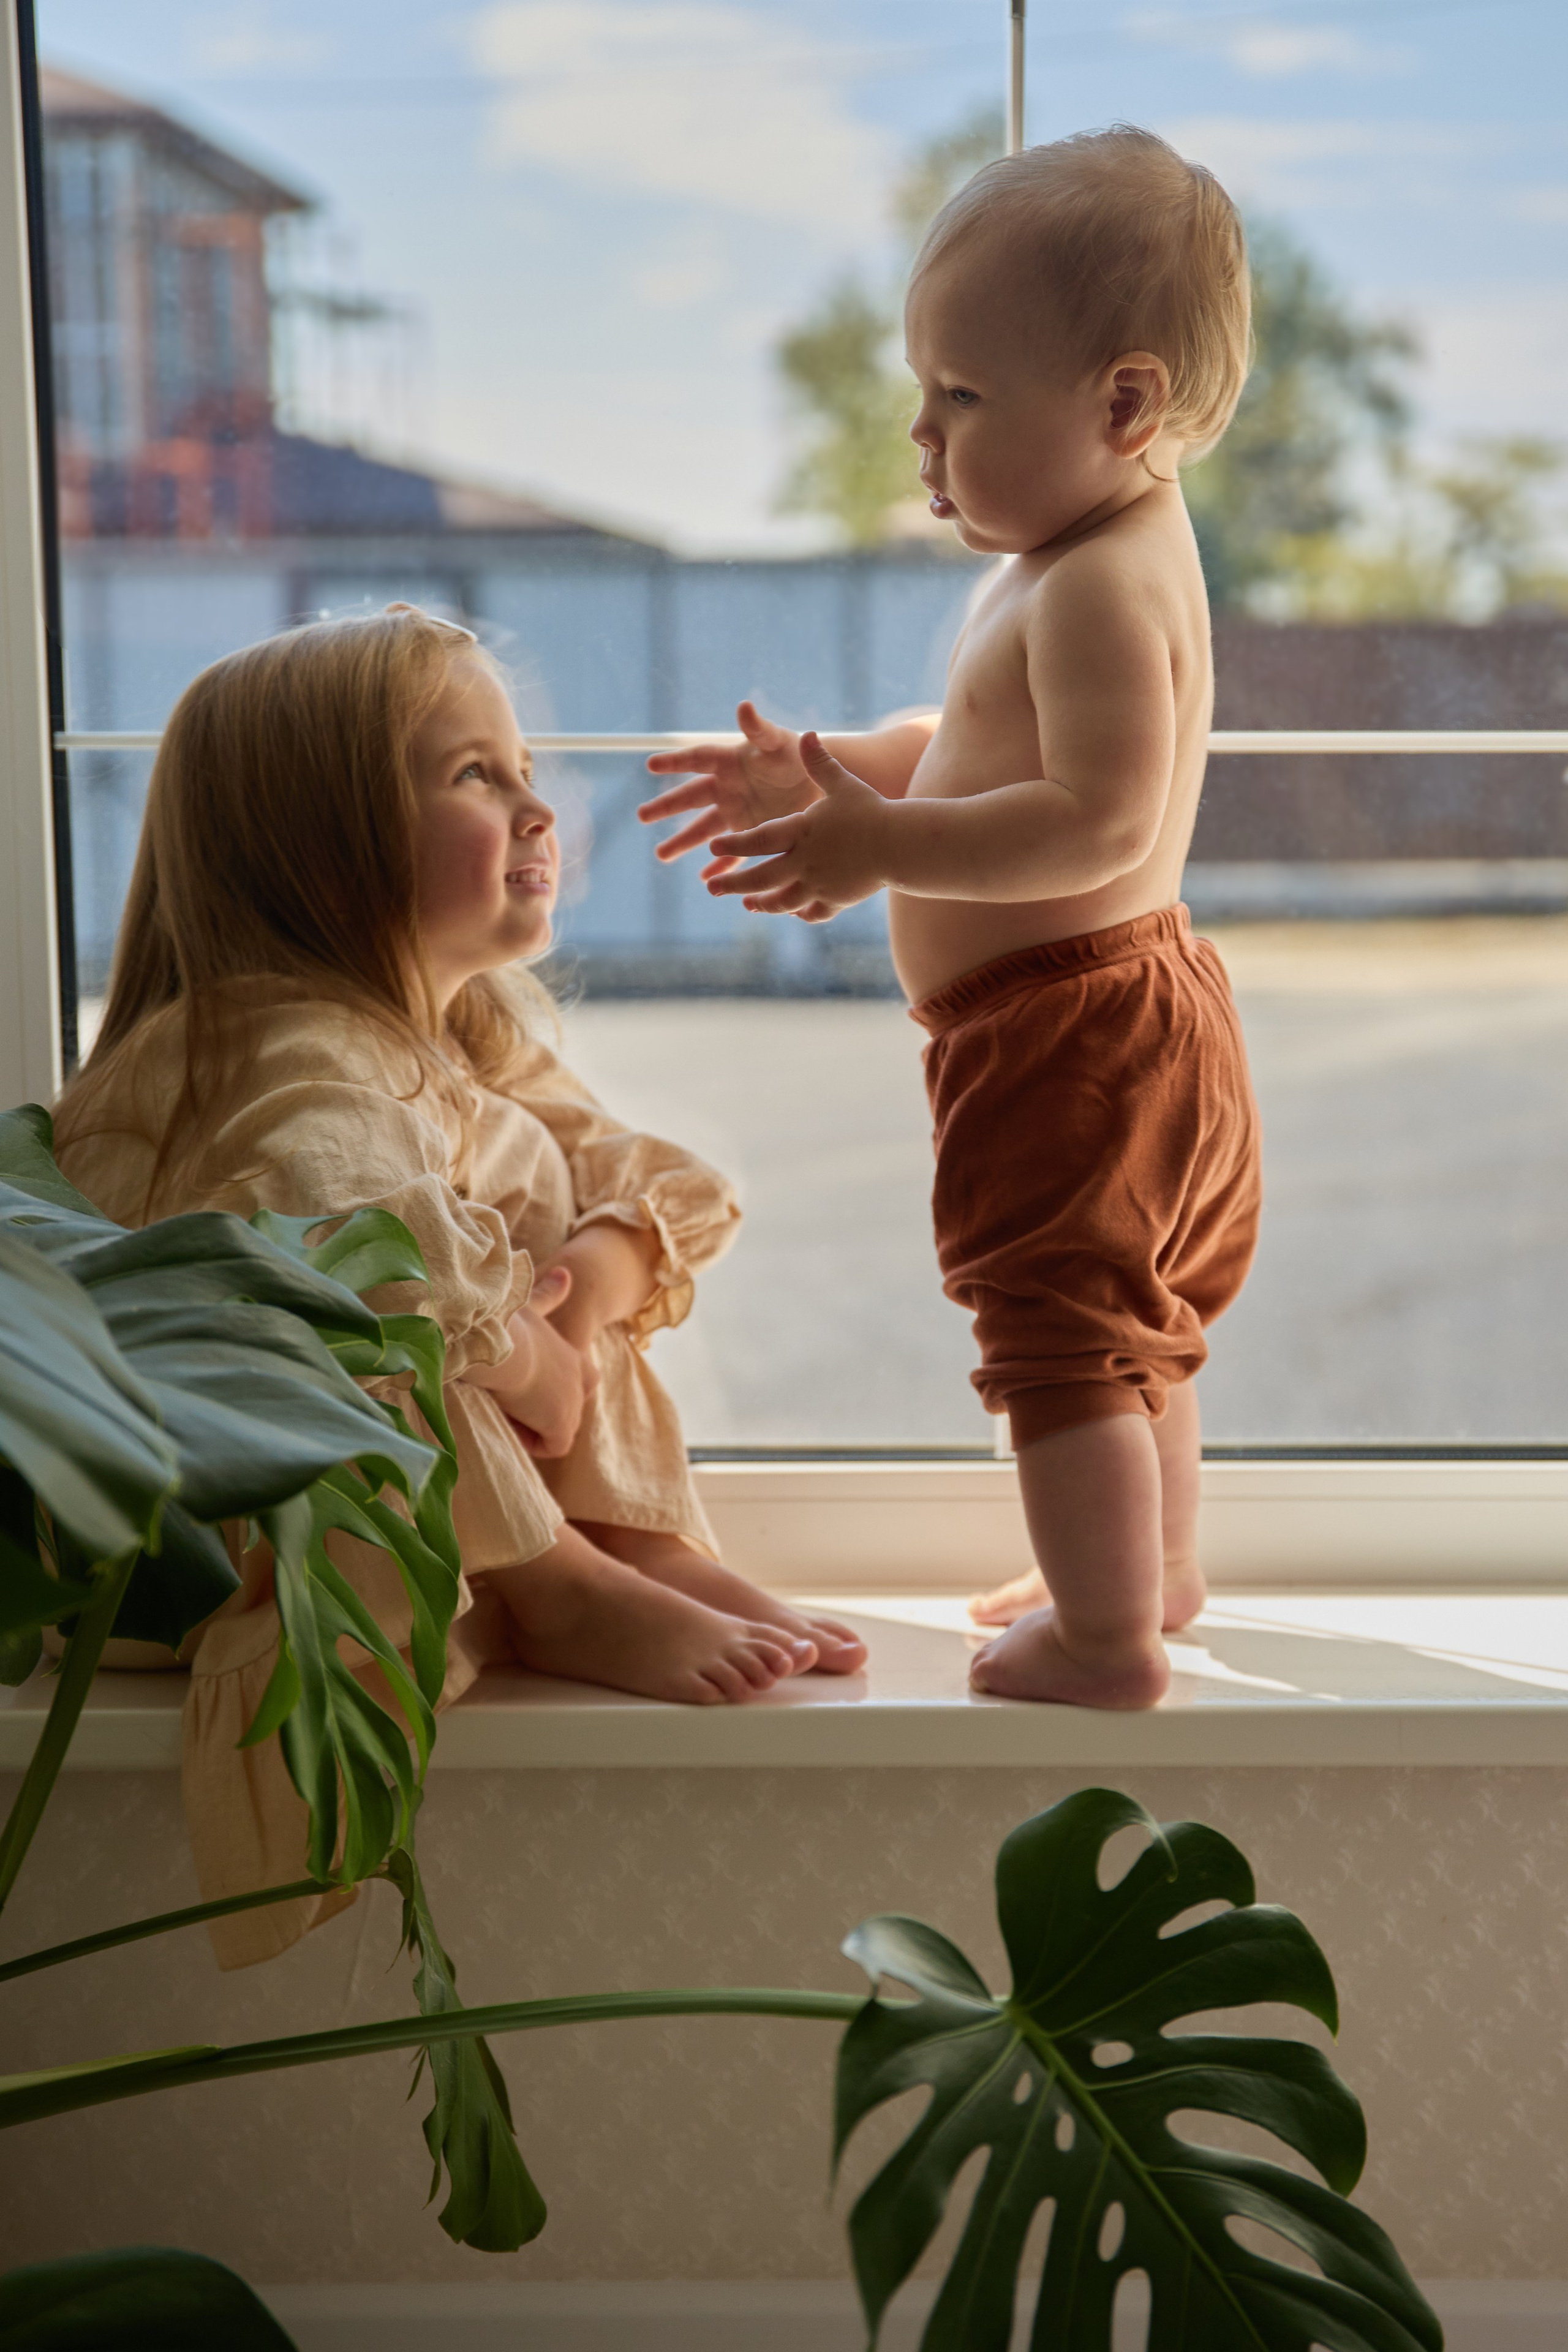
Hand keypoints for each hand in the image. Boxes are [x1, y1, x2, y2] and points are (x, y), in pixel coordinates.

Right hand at [479, 1267, 598, 1458]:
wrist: (497, 1339)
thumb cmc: (504, 1321)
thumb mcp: (530, 1305)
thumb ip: (549, 1295)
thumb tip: (567, 1272)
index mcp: (572, 1353)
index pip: (579, 1379)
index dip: (551, 1388)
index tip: (523, 1383)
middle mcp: (581, 1378)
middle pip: (568, 1408)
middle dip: (541, 1410)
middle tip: (511, 1397)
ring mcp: (574, 1402)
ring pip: (558, 1429)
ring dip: (531, 1424)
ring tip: (505, 1405)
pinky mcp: (562, 1423)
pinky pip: (553, 1446)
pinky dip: (531, 1440)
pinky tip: (509, 1419)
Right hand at [639, 700, 820, 879]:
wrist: (824, 782)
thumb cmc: (800, 756)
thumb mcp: (780, 743)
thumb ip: (760, 729)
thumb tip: (744, 706)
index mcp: (731, 762)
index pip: (697, 759)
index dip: (676, 762)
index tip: (651, 765)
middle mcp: (728, 789)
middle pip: (691, 798)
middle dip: (667, 807)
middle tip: (642, 816)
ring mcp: (738, 814)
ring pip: (705, 831)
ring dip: (683, 842)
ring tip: (662, 856)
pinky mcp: (753, 835)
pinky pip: (732, 854)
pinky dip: (721, 868)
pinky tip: (707, 881)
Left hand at [704, 733, 889, 922]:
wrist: (900, 844)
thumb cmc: (871, 810)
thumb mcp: (843, 783)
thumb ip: (820, 762)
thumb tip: (807, 734)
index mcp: (801, 832)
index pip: (758, 839)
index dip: (734, 844)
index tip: (715, 847)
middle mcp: (804, 862)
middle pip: (761, 877)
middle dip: (734, 884)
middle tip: (712, 888)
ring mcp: (819, 885)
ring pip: (782, 900)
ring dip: (763, 904)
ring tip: (749, 904)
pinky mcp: (836, 901)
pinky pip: (812, 913)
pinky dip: (801, 913)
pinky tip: (794, 912)